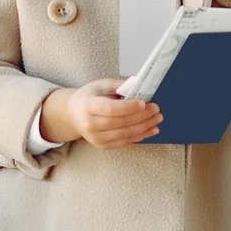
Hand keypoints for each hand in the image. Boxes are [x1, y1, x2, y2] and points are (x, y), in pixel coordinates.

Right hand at [40, 80, 161, 149]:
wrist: (74, 114)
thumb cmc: (89, 97)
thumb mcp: (100, 85)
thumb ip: (119, 85)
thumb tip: (139, 84)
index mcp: (88, 106)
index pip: (110, 109)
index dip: (128, 107)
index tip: (144, 103)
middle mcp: (90, 125)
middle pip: (120, 123)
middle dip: (141, 116)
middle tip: (156, 109)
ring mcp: (96, 138)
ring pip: (125, 134)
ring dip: (144, 127)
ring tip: (157, 119)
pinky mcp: (102, 145)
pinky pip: (124, 142)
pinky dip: (140, 136)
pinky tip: (151, 129)